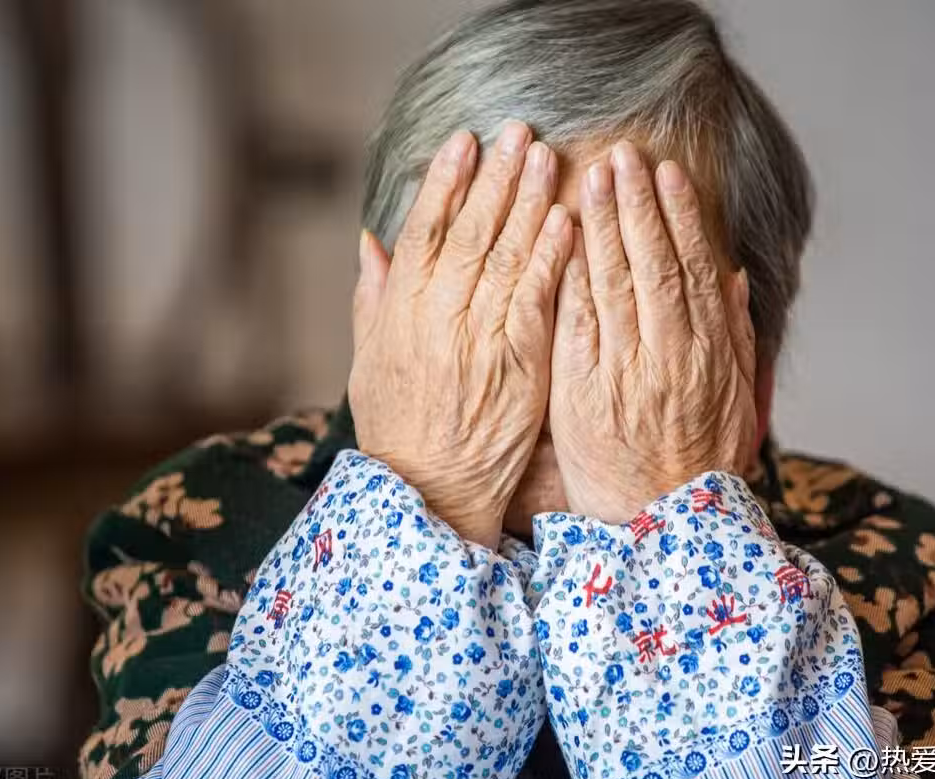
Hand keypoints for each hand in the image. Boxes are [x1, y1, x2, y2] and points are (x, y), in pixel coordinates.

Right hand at [349, 122, 571, 548]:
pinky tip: (568, 219)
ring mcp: (481, 336)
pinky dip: (553, 256)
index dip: (446, 182)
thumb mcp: (366, 361)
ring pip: (508, 254)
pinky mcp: (521, 361)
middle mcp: (438, 314)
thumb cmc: (397, 429)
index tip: (464, 141)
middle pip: (472, 230)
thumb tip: (370, 242)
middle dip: (497, 176)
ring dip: (530, 201)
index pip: (424, 230)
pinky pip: (539, 297)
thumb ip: (371, 298)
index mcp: (399, 309)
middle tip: (519, 131)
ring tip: (547, 157)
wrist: (429, 490)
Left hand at [549, 142, 756, 522]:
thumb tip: (732, 277)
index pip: (693, 269)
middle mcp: (670, 357)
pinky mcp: (583, 394)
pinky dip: (572, 281)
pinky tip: (560, 241)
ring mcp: (624, 374)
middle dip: (636, 205)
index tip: (667, 173)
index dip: (680, 216)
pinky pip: (577, 327)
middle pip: (653, 265)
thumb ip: (735, 336)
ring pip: (614, 286)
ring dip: (602, 228)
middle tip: (622, 156)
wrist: (659, 524)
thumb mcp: (738, 402)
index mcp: (709, 353)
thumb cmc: (700, 462)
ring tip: (592, 178)